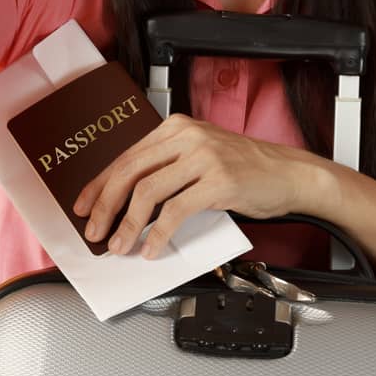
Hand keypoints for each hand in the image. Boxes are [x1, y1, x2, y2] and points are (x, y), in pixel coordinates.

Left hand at [71, 114, 323, 258]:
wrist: (291, 174)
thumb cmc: (246, 168)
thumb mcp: (200, 156)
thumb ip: (168, 168)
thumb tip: (128, 199)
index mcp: (176, 128)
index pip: (126, 156)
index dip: (100, 184)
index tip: (84, 205)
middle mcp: (186, 137)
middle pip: (130, 172)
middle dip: (106, 205)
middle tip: (94, 230)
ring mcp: (203, 157)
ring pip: (148, 192)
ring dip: (128, 224)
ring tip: (119, 245)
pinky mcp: (219, 181)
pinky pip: (177, 210)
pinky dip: (159, 233)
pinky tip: (152, 248)